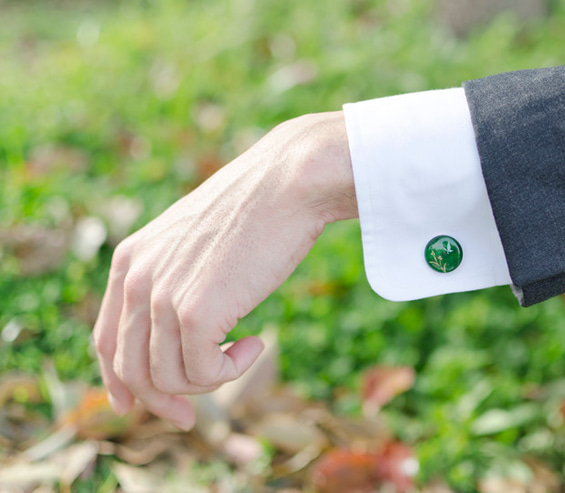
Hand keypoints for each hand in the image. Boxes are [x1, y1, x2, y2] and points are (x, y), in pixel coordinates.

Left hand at [93, 112, 356, 429]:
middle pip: (129, 368)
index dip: (116, 380)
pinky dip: (231, 372)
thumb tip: (183, 334)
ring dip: (205, 382)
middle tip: (190, 417)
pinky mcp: (194, 312)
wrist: (286, 183)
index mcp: (130, 259)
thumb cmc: (253, 214)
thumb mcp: (195, 246)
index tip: (136, 405)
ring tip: (240, 353)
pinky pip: (202, 373)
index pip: (105, 337)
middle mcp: (136, 277)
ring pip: (165, 377)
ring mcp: (162, 295)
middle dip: (158, 401)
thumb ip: (175, 282)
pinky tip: (256, 342)